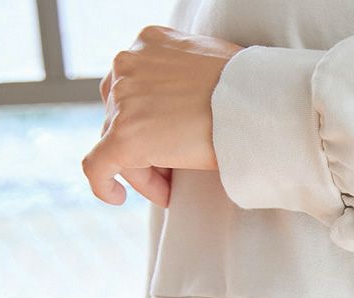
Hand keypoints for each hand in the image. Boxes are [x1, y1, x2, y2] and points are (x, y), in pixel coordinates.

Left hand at [82, 24, 243, 207]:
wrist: (256, 104)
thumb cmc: (251, 90)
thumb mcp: (215, 63)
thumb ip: (193, 76)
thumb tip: (200, 103)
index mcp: (148, 43)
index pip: (134, 87)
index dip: (150, 120)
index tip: (176, 145)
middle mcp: (127, 65)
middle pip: (120, 116)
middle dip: (147, 146)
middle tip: (176, 173)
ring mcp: (123, 99)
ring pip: (116, 143)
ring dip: (143, 168)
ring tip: (171, 188)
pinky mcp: (124, 137)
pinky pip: (97, 166)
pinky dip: (103, 184)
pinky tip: (117, 198)